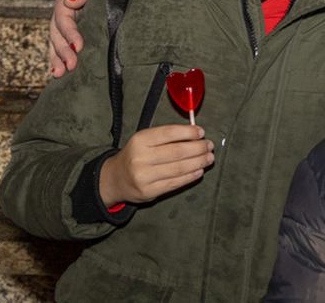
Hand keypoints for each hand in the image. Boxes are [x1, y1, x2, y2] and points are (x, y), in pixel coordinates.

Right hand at [48, 0, 112, 76]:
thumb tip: (71, 1)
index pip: (64, 18)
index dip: (70, 33)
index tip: (78, 46)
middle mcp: (62, 12)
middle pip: (56, 34)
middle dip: (62, 52)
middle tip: (71, 66)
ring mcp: (65, 23)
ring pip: (55, 42)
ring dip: (57, 59)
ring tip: (60, 74)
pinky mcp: (72, 31)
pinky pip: (61, 45)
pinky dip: (58, 58)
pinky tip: (59, 72)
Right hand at [98, 124, 213, 206]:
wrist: (115, 179)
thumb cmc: (136, 155)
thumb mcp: (144, 140)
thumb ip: (167, 136)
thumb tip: (196, 134)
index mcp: (140, 140)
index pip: (169, 133)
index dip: (188, 132)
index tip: (201, 132)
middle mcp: (140, 158)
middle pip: (177, 152)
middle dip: (198, 148)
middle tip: (209, 146)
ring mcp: (144, 176)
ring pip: (179, 168)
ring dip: (198, 162)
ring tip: (209, 158)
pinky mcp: (149, 191)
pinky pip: (175, 183)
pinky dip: (190, 176)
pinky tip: (199, 171)